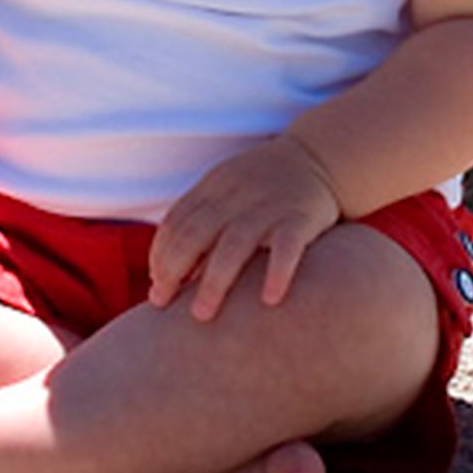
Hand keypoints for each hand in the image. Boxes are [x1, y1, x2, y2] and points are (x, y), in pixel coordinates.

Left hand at [147, 136, 341, 321]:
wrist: (317, 157)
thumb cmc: (262, 186)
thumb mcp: (225, 193)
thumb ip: (200, 226)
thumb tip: (171, 275)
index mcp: (213, 187)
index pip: (175, 222)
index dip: (160, 256)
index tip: (155, 290)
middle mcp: (236, 195)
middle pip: (197, 233)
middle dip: (174, 269)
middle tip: (162, 304)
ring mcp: (269, 206)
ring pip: (235, 243)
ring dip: (215, 280)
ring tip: (202, 315)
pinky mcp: (302, 217)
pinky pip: (289, 245)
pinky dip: (278, 270)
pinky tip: (269, 300)